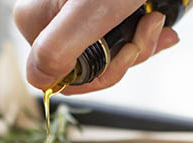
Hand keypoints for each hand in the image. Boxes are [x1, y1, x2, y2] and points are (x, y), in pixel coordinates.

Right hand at [13, 0, 179, 94]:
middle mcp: (50, 19)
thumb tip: (38, 82)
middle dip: (126, 56)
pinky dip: (142, 34)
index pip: (59, 76)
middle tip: (148, 29)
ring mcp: (74, 14)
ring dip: (140, 44)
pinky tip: (158, 22)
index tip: (125, 55)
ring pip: (106, 53)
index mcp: (34, 20)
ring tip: (156, 21)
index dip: (98, 76)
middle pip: (87, 66)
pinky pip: (117, 37)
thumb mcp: (88, 13)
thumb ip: (56, 49)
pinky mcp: (97, 10)